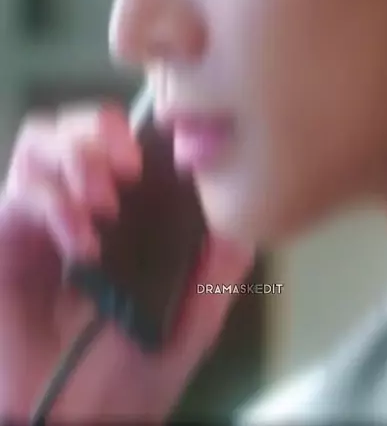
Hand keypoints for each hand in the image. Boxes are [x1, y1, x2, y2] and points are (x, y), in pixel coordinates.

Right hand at [0, 104, 252, 418]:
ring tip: (103, 204)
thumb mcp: (189, 323)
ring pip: (39, 142)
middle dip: (98, 131)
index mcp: (119, 215)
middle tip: (128, 167)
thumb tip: (243, 223)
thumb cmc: (126, 381)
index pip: (116, 140)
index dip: (133, 128)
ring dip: (74, 158)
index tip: (159, 148)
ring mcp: (35, 221)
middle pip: (73, 126)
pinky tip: (81, 243)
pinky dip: (51, 203)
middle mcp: (74, 206)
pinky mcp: (5, 240)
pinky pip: (16, 193)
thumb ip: (215, 274)